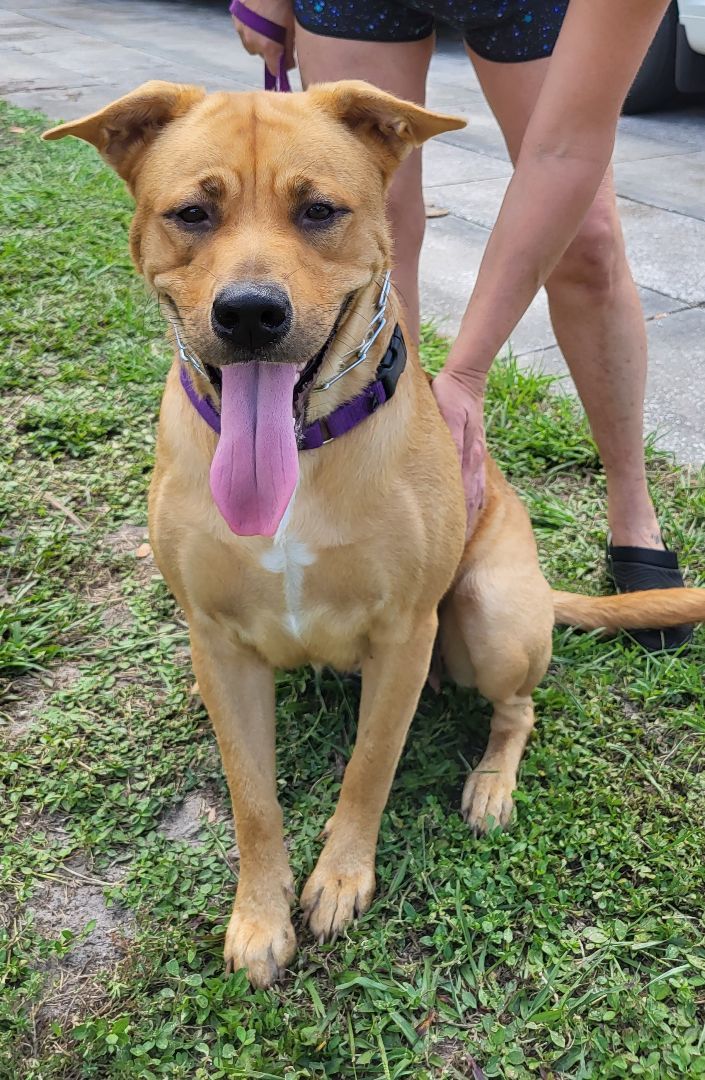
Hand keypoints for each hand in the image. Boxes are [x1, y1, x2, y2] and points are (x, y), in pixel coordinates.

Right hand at [231, 0, 295, 77]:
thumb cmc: (282, 3)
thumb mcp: (291, 27)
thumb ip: (289, 49)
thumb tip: (288, 65)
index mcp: (269, 46)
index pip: (273, 70)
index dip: (279, 69)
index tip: (283, 66)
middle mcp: (253, 41)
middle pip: (261, 55)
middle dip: (268, 49)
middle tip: (276, 37)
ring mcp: (242, 30)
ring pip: (250, 43)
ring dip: (257, 38)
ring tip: (265, 24)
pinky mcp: (236, 18)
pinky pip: (242, 29)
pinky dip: (249, 26)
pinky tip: (257, 16)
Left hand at [432, 368, 485, 535]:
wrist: (465, 381)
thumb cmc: (451, 397)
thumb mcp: (448, 418)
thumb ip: (450, 442)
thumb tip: (451, 468)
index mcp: (468, 461)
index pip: (465, 503)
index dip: (460, 528)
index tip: (451, 550)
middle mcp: (474, 466)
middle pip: (470, 507)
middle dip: (462, 533)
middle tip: (449, 559)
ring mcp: (475, 462)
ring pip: (473, 500)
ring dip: (466, 523)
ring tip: (457, 547)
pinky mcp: (472, 457)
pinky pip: (473, 488)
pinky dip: (471, 507)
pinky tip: (466, 517)